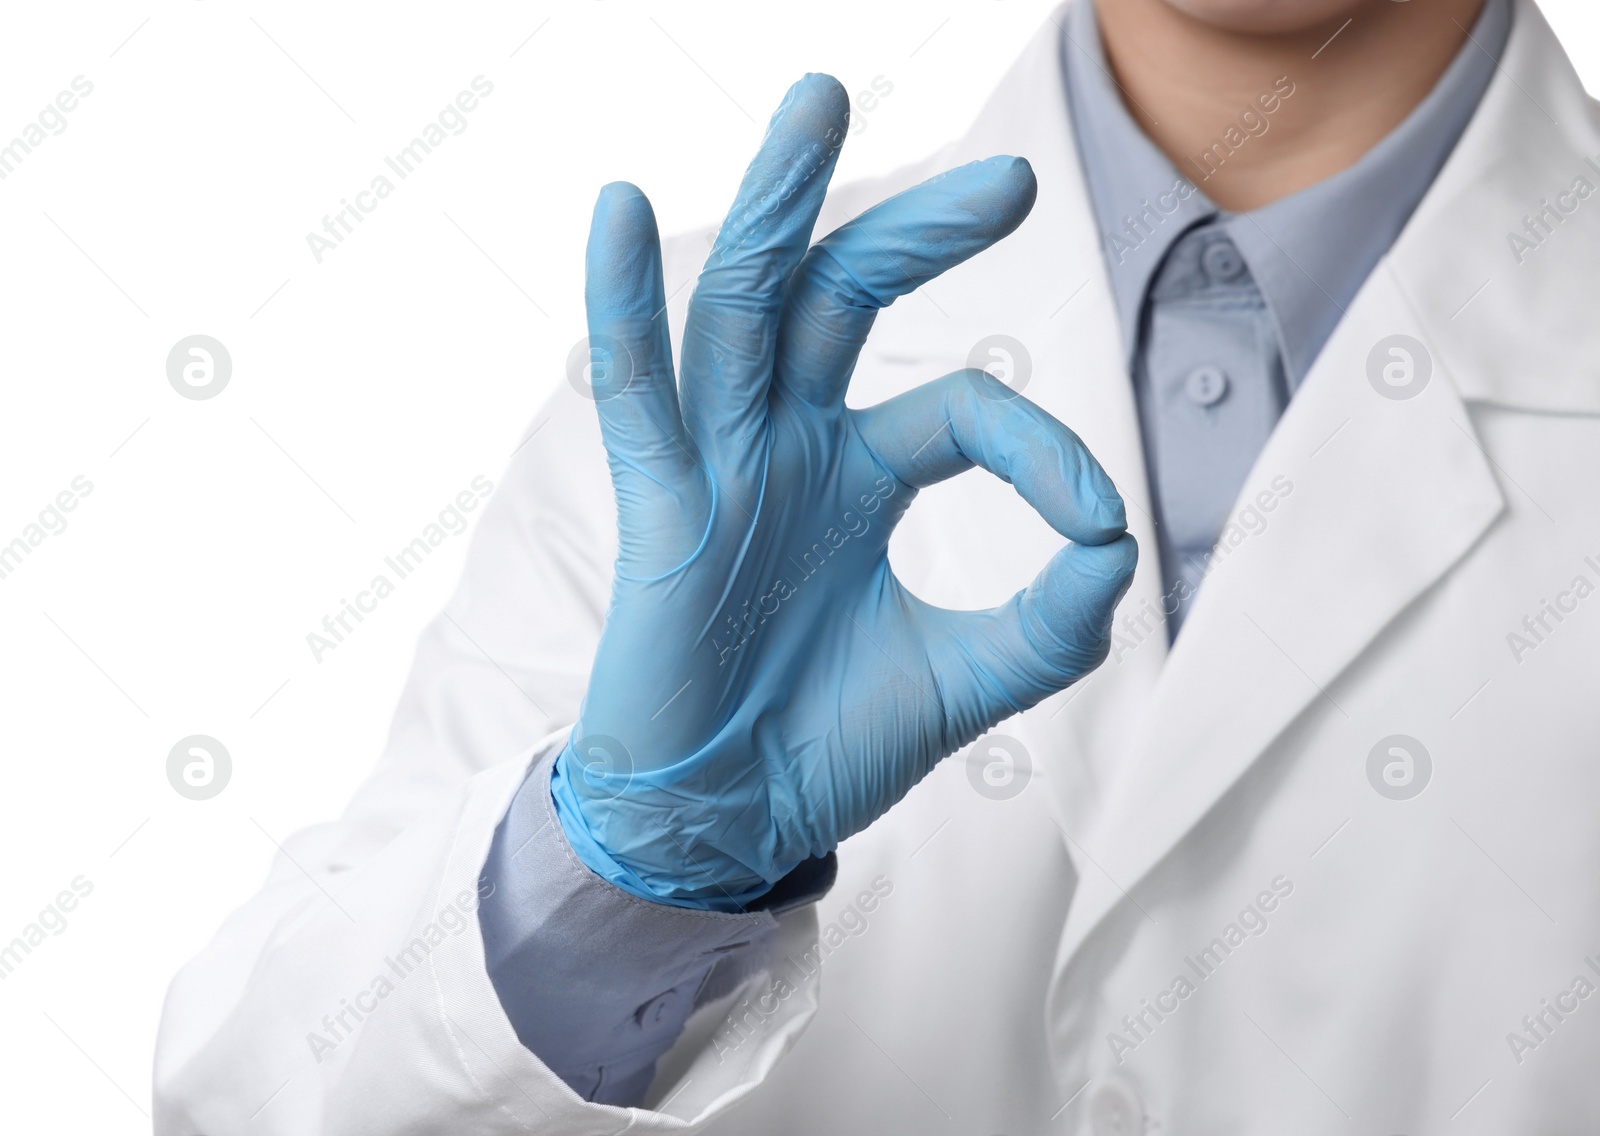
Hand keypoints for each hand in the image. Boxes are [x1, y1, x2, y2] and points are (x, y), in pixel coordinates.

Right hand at [552, 74, 1135, 908]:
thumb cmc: (828, 746)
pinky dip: (624, 304)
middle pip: (846, 300)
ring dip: (779, 204)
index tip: (1095, 522)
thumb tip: (1116, 549)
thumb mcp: (967, 681)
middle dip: (919, 228)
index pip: (964, 409)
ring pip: (746, 309)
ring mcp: (723, 467)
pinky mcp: (662, 510)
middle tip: (1012, 175)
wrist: (730, 823)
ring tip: (820, 100)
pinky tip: (621, 210)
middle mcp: (791, 449)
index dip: (1043, 449)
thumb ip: (1049, 623)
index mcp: (861, 477)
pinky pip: (637, 394)